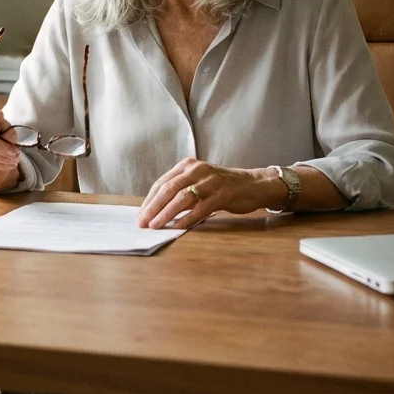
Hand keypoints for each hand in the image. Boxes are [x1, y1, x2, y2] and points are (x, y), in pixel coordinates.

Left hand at [136, 158, 283, 228]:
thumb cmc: (223, 186)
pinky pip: (201, 207)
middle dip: (153, 208)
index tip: (140, 216)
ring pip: (182, 197)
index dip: (149, 200)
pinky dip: (187, 218)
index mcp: (188, 166)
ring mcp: (211, 181)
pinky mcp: (223, 193)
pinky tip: (178, 227)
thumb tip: (157, 210)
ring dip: (166, 213)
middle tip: (142, 223)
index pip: (162, 183)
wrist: (254, 184)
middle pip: (169, 189)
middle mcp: (197, 170)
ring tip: (155, 226)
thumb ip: (181, 191)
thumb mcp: (199, 183)